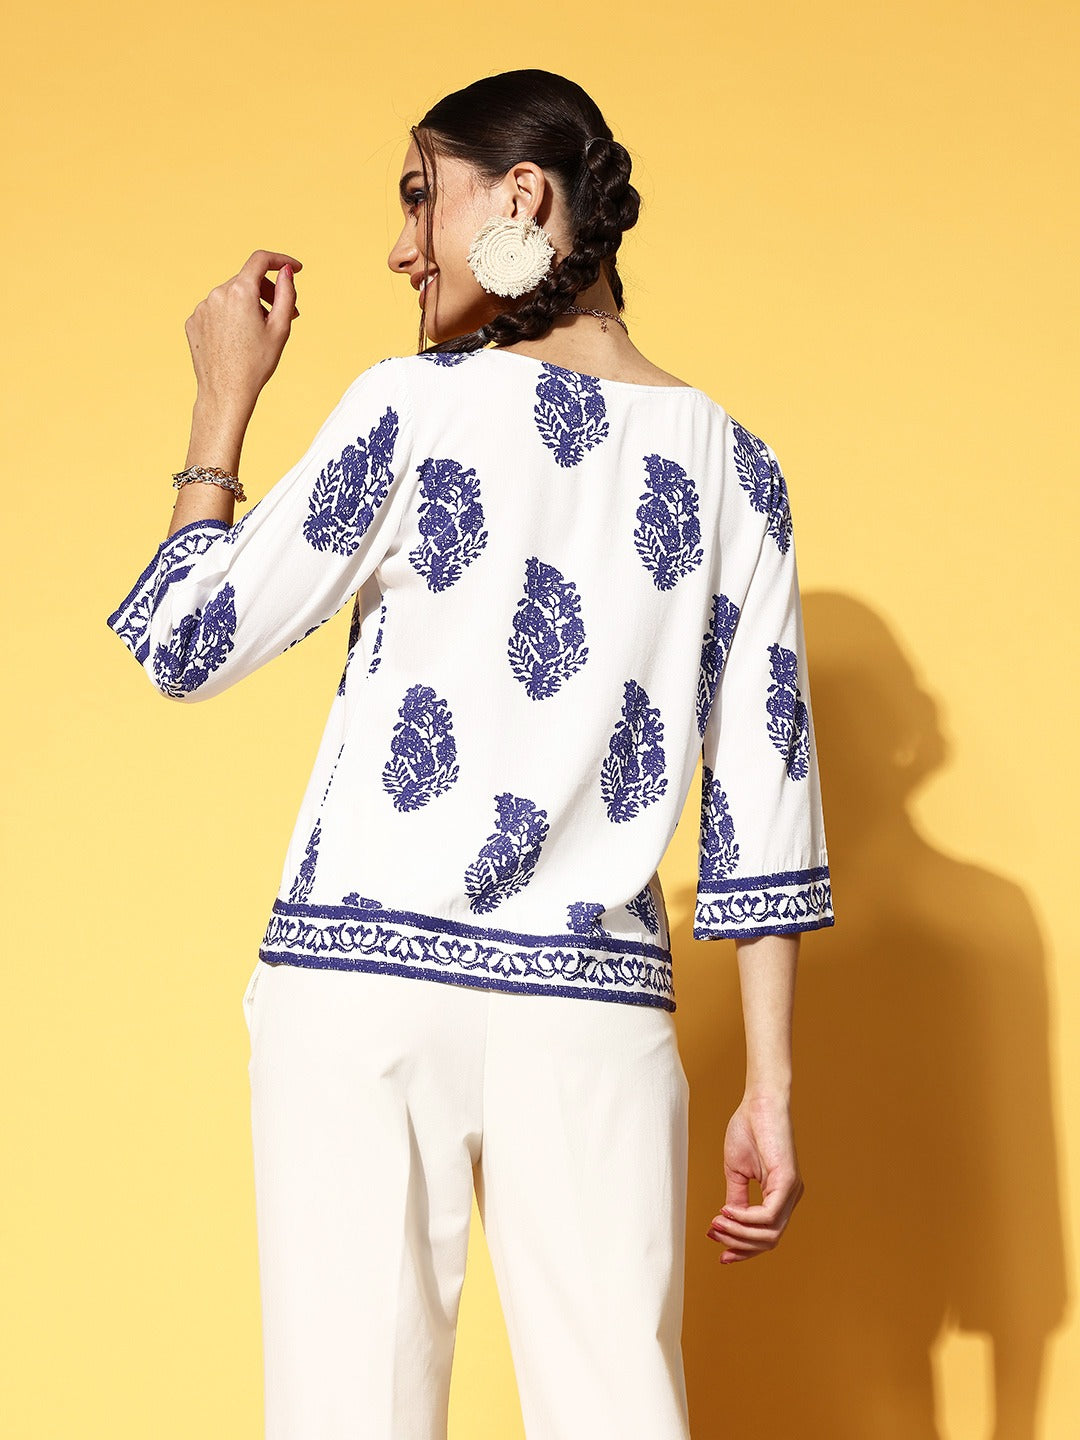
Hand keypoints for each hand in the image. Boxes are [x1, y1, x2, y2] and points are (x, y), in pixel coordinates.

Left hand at [184, 249, 302, 409]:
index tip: (295, 268)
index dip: (281, 260)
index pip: (261, 260)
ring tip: (259, 332)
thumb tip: (286, 271)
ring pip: (231, 296)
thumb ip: (287, 293)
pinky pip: (216, 311)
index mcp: (240, 292)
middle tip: (285, 314)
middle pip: (247, 280)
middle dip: (268, 293)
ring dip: (248, 306)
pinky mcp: (193, 322)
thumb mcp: (281, 328)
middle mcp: (217, 294)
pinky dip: (230, 318)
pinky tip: (238, 340)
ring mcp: (202, 308)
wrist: (226, 393)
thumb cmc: (256, 364)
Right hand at [705, 1091, 803, 1263]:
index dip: (743, 1250)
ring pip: (769, 1233)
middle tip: (714, 1235)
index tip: (721, 1255)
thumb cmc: (748, 1130)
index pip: (766, 1236)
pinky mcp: (789, 1181)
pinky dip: (745, 1219)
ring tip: (717, 1224)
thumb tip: (726, 1225)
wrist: (758, 1102)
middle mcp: (790, 1197)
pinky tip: (727, 1211)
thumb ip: (736, 1200)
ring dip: (739, 1233)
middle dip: (739, 1245)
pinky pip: (768, 1215)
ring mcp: (792, 1190)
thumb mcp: (736, 1172)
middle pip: (769, 1241)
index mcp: (780, 1196)